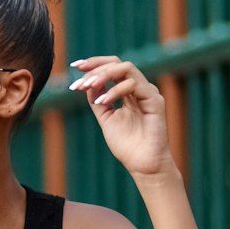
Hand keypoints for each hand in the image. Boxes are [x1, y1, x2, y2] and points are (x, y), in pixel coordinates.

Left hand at [69, 56, 175, 178]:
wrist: (142, 165)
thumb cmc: (127, 145)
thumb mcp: (106, 118)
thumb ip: (98, 100)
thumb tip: (87, 83)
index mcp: (129, 91)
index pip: (112, 68)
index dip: (94, 64)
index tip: (75, 66)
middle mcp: (140, 88)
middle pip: (118, 63)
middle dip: (96, 66)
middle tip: (79, 75)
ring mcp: (148, 93)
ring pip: (126, 69)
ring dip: (103, 75)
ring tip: (87, 86)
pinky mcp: (155, 100)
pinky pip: (133, 85)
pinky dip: (115, 90)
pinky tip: (102, 102)